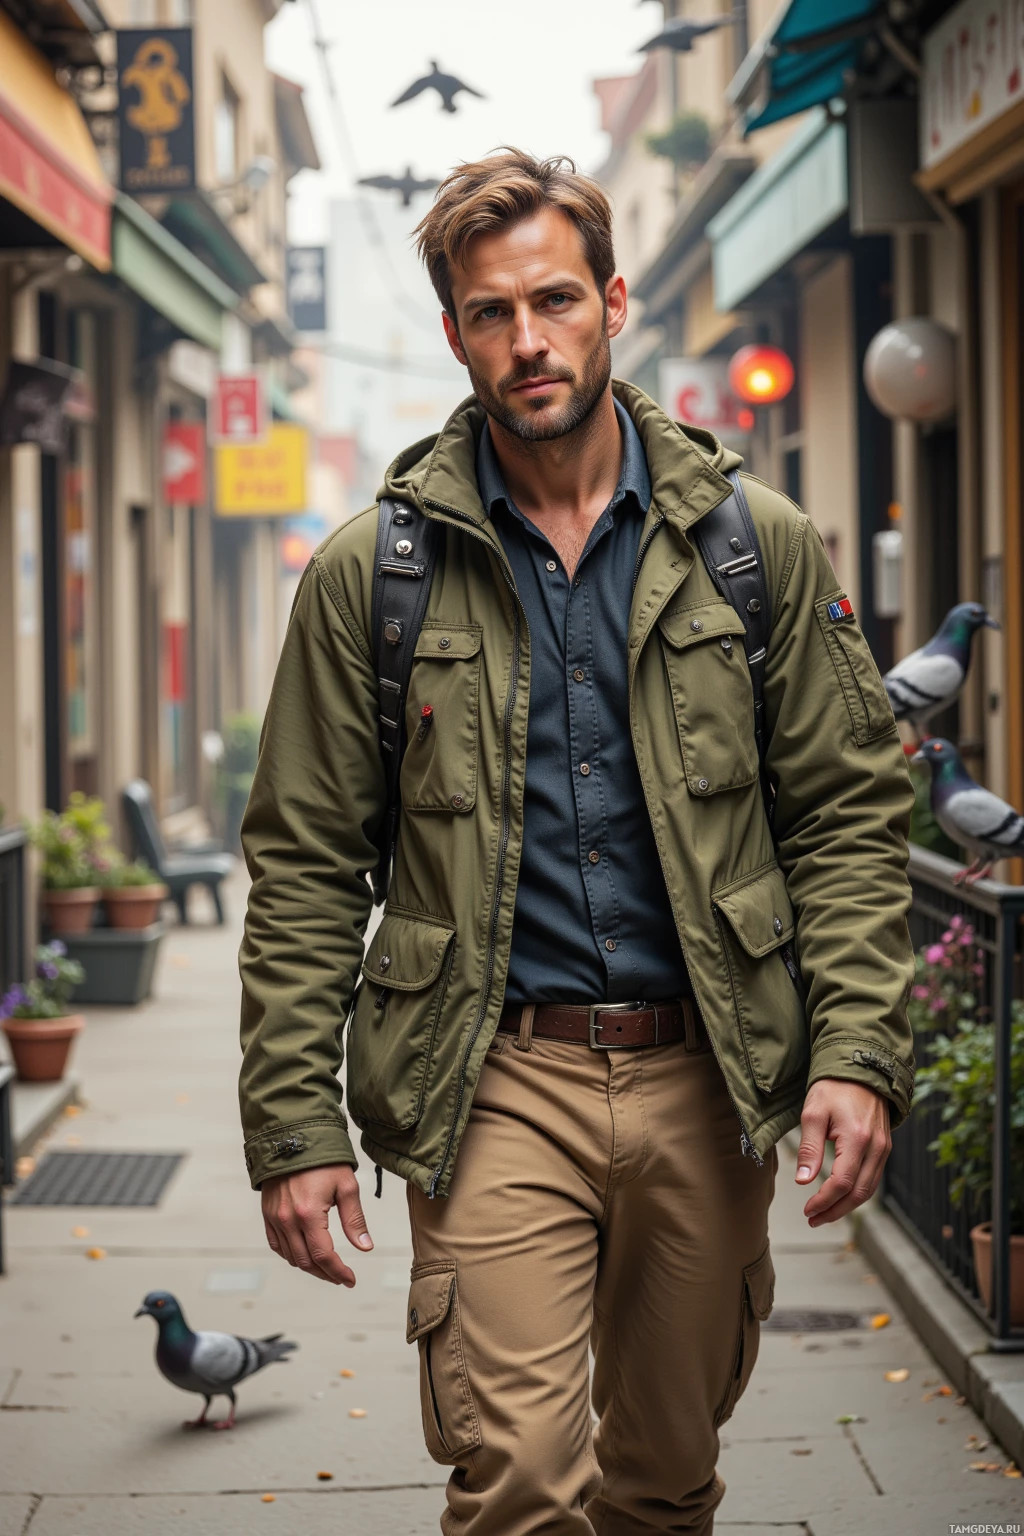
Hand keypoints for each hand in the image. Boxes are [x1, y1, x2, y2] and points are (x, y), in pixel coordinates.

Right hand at [261, 1164, 372, 1285]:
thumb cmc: (323, 1159)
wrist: (293, 1136)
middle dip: (326, 1273)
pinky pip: (276, 1245)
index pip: (324, 1256)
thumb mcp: (346, 1186)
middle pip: (306, 1261)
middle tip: (341, 1277)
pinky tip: (304, 1255)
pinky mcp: (267, 1213)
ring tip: (327, 1268)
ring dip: (309, 1267)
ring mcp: (275, 1218)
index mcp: (309, 1214)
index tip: (350, 1280)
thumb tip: (365, 1247)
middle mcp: (288, 1220)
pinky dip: (290, 1255)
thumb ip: (355, 1220)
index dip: (339, 1272)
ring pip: (291, 1257)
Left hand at [795, 1079, 891, 1227]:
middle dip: (835, 1210)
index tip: (808, 1210)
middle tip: (813, 1219)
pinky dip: (857, 1192)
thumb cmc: (833, 1088)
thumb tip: (803, 1180)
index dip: (824, 1201)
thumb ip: (810, 1149)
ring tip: (824, 1213)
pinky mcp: (884, 1147)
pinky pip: (873, 1178)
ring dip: (847, 1205)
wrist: (860, 1069)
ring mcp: (883, 1148)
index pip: (842, 1182)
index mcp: (858, 1138)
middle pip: (859, 1193)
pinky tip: (841, 1196)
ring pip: (869, 1189)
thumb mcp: (813, 1114)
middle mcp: (876, 1147)